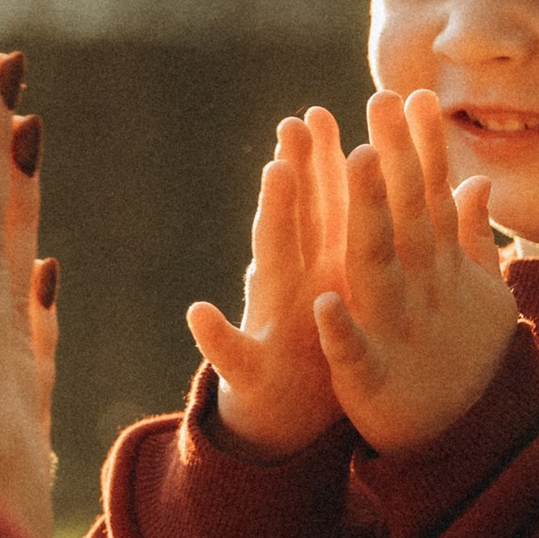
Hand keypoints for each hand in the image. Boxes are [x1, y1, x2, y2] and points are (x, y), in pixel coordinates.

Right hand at [187, 108, 349, 455]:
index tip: (317, 113)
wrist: (278, 424)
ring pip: (272, 269)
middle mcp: (288, 288)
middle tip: (296, 124)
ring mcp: (267, 325)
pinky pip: (234, 356)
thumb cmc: (303, 345)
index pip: (320, 207)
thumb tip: (340, 173)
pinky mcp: (251, 373)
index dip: (319, 161)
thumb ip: (322, 235)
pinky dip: (216, 337)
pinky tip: (199, 313)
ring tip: (274, 175)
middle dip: (297, 174)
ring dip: (274, 222)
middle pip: (294, 224)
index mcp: (317, 270)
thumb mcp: (322, 289)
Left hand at [311, 91, 516, 454]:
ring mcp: (397, 334)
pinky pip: (353, 354)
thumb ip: (472, 238)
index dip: (423, 147)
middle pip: (405, 217)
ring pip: (377, 270)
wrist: (466, 443)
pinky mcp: (371, 382)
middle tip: (379, 101)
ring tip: (354, 165)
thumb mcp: (475, 296)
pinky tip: (322, 306)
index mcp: (438, 270)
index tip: (411, 94)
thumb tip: (477, 183)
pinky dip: (341, 332)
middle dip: (394, 159)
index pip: (431, 196)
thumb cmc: (463, 361)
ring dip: (367, 219)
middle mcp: (421, 292)